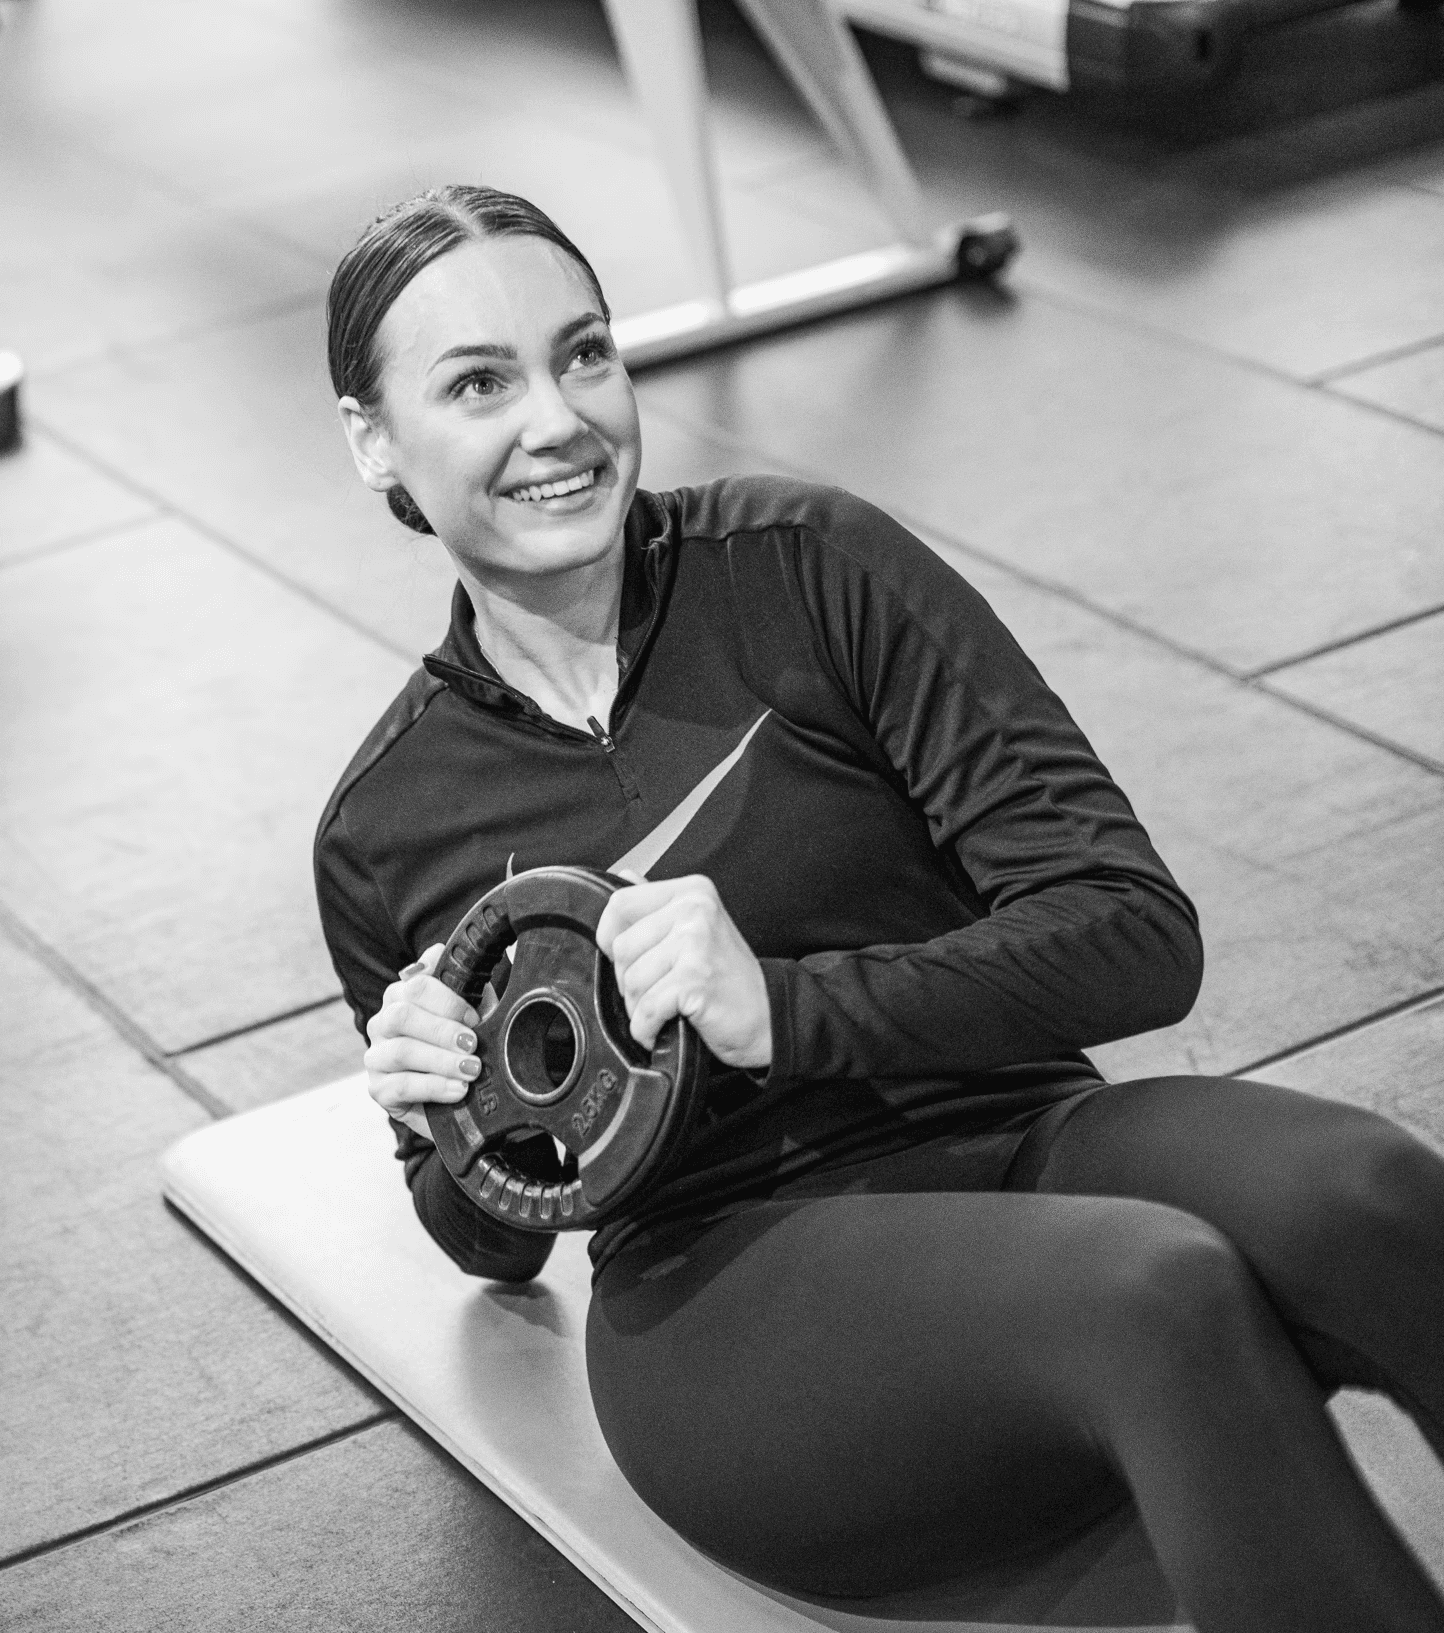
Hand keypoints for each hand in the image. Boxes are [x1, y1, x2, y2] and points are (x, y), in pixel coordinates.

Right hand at [364, 944, 489, 1138]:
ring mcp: (377, 1056)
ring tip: (471, 1070)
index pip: (416, 985)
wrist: (457, 1099)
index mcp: (402, 996)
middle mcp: (383, 1022)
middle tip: (473, 1045)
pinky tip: (458, 1090)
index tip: (475, 1017)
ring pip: (401, 1051)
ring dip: (441, 1060)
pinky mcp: (378, 1089)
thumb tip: (441, 951)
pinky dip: (434, 1086)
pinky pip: (400, 1085)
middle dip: (442, 1030)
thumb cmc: (463, 1048)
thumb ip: (463, 984)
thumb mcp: (472, 1014)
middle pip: (402, 1015)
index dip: (447, 1000)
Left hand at [595, 874, 771, 1069]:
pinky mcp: (694, 978)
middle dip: (630, 981)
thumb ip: (658, 903)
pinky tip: (665, 1027)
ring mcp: (695, 942)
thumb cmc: (728, 978)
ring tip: (668, 1009)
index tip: (628, 958)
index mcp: (692, 892)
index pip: (620, 903)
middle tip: (660, 992)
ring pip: (631, 981)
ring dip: (640, 1009)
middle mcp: (694, 909)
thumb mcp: (697, 928)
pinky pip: (646, 1009)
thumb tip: (624, 874)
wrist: (767, 1016)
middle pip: (621, 947)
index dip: (610, 937)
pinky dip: (648, 1029)